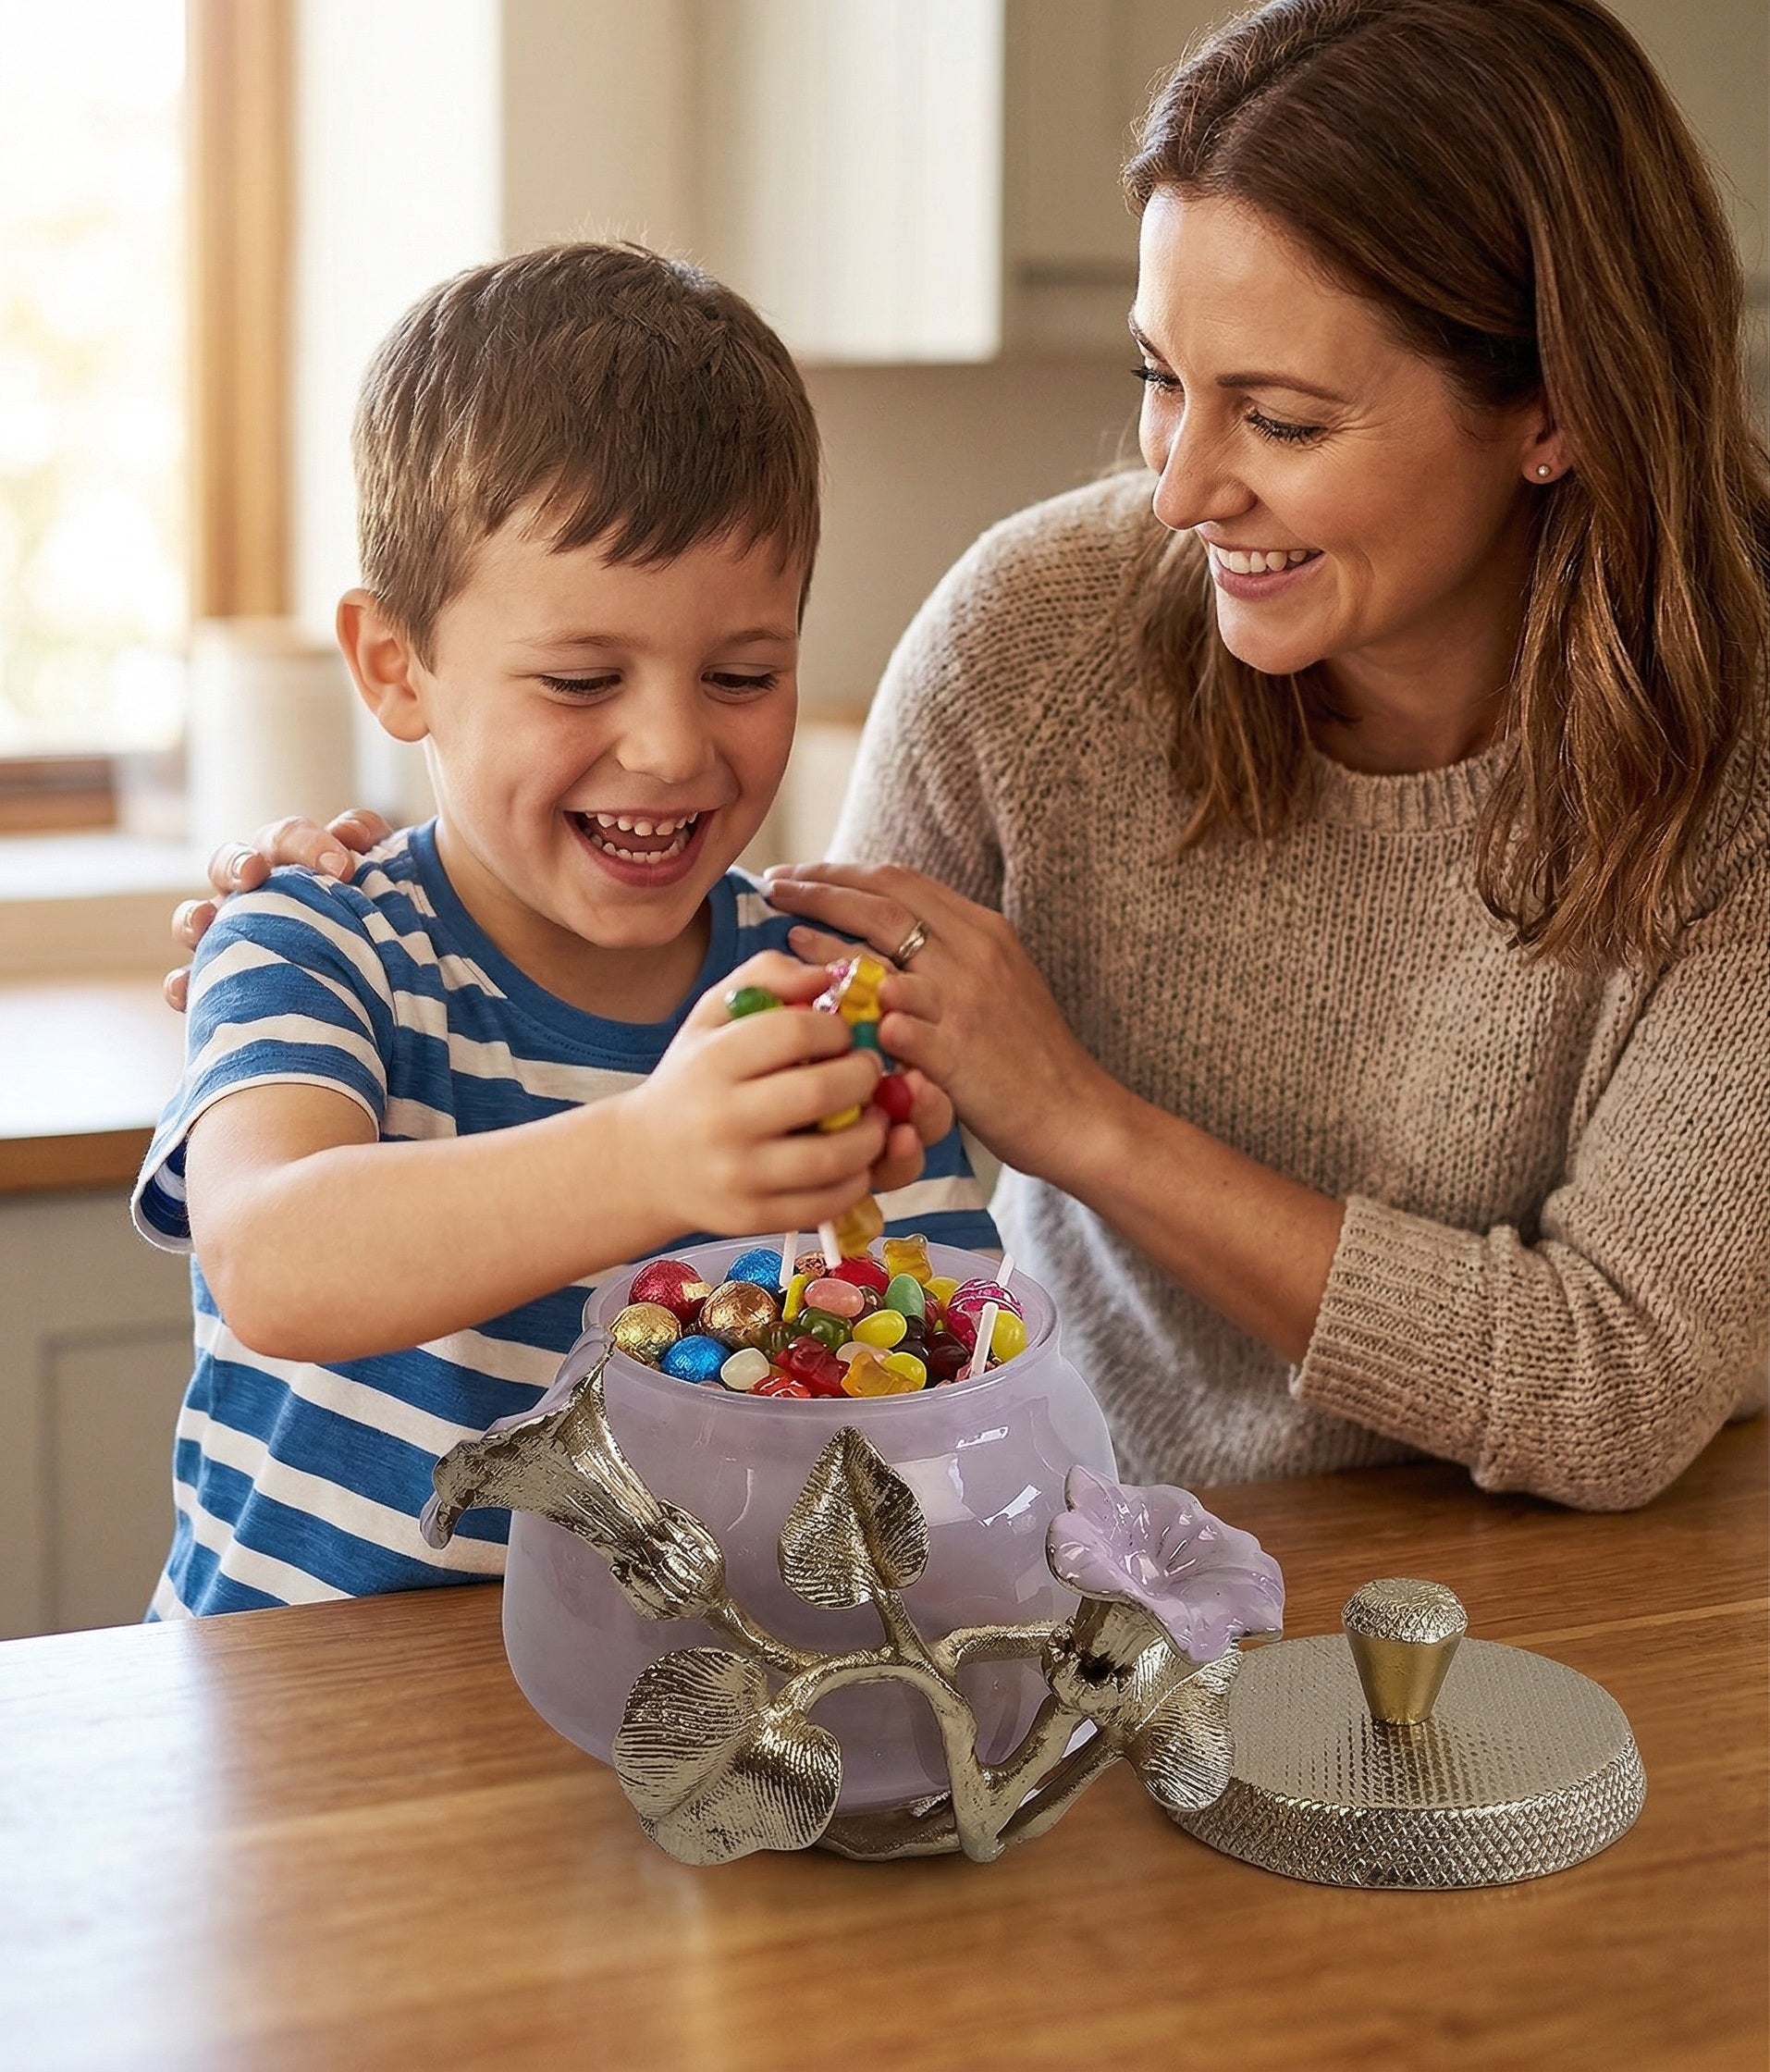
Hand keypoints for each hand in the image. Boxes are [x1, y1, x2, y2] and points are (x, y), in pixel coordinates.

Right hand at [165, 809, 392, 1009]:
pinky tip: (184, 992)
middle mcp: (257, 892)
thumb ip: (374, 850)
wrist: (384, 990)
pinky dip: (182, 984)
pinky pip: (190, 981)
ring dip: (194, 917)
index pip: (291, 838)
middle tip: (256, 873)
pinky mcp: (222, 980)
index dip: (309, 844)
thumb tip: (352, 833)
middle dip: (239, 863)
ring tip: (203, 924)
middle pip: (232, 863)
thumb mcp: (388, 887)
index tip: (342, 865)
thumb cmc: (381, 927)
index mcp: (295, 862)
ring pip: (196, 916)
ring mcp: (232, 933)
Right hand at [617, 952, 903, 1238]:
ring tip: (872, 1116)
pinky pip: (828, 1201)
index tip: (842, 1035)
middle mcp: (721, 1121)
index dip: (837, 1028)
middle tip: (869, 1071)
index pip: (796, 1033)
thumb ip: (768, 977)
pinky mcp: (754, 1217)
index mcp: (711, 1062)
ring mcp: (738, 1176)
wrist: (646, 1162)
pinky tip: (854, 1158)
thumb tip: (828, 975)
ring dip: (873, 1131)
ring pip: (834, 1156)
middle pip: (821, 1093)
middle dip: (864, 1076)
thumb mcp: (713, 1015)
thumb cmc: (693, 1078)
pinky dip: (857, 1178)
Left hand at [764, 861, 1105, 1178]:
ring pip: (882, 955)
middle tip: (774, 887)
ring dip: (825, 943)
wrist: (1075, 1111)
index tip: (798, 874)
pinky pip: (896, 1024)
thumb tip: (889, 929)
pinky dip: (856, 1009)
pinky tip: (820, 1005)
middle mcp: (972, 955)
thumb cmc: (1028, 1051)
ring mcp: (964, 1003)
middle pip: (881, 905)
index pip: (899, 881)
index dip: (840, 872)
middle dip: (818, 890)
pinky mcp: (956, 1054)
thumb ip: (949, 950)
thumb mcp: (998, 979)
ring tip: (786, 938)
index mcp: (981, 930)